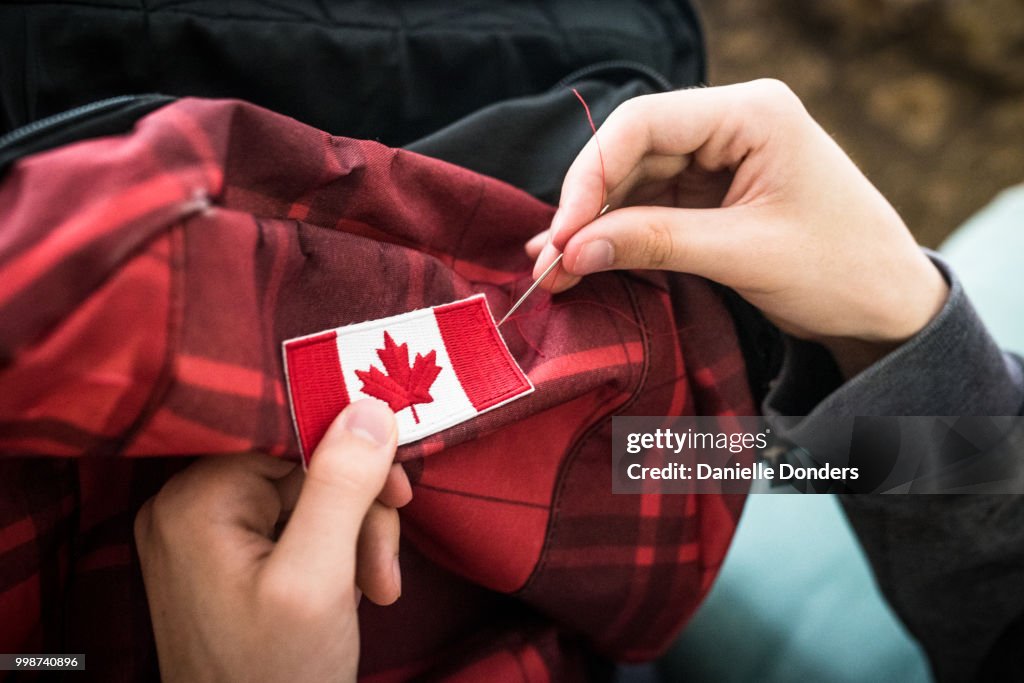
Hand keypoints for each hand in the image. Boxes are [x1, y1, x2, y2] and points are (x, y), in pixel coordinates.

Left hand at [134, 400, 409, 682]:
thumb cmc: (276, 677)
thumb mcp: (320, 579)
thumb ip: (341, 488)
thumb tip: (368, 405)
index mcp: (195, 501)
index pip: (288, 436)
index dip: (351, 454)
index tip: (397, 489)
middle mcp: (189, 507)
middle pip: (304, 470)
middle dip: (359, 514)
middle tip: (383, 568)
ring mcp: (207, 536)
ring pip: (309, 500)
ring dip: (356, 540)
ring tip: (375, 589)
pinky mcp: (229, 561)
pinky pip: (297, 529)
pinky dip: (336, 556)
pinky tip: (352, 594)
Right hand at [529, 79, 948, 375]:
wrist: (888, 306)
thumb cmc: (841, 269)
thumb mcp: (744, 254)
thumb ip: (654, 244)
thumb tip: (572, 251)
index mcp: (752, 113)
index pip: (644, 125)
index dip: (590, 177)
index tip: (564, 235)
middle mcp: (731, 125)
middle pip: (631, 153)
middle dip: (586, 211)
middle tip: (547, 264)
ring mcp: (719, 159)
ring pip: (634, 183)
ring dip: (594, 228)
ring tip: (553, 271)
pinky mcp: (712, 194)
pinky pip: (650, 208)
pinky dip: (617, 236)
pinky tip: (582, 260)